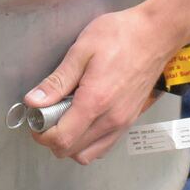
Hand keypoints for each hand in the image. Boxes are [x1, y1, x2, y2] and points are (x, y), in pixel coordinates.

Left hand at [24, 6, 170, 164]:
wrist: (156, 35)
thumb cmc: (120, 36)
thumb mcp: (81, 51)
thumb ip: (57, 81)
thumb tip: (33, 101)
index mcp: (95, 102)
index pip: (62, 139)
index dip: (42, 134)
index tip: (35, 118)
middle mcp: (110, 120)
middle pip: (72, 151)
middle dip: (52, 138)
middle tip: (47, 114)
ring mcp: (123, 123)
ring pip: (88, 154)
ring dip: (70, 143)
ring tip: (65, 117)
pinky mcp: (130, 121)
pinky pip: (104, 145)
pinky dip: (88, 142)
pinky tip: (83, 118)